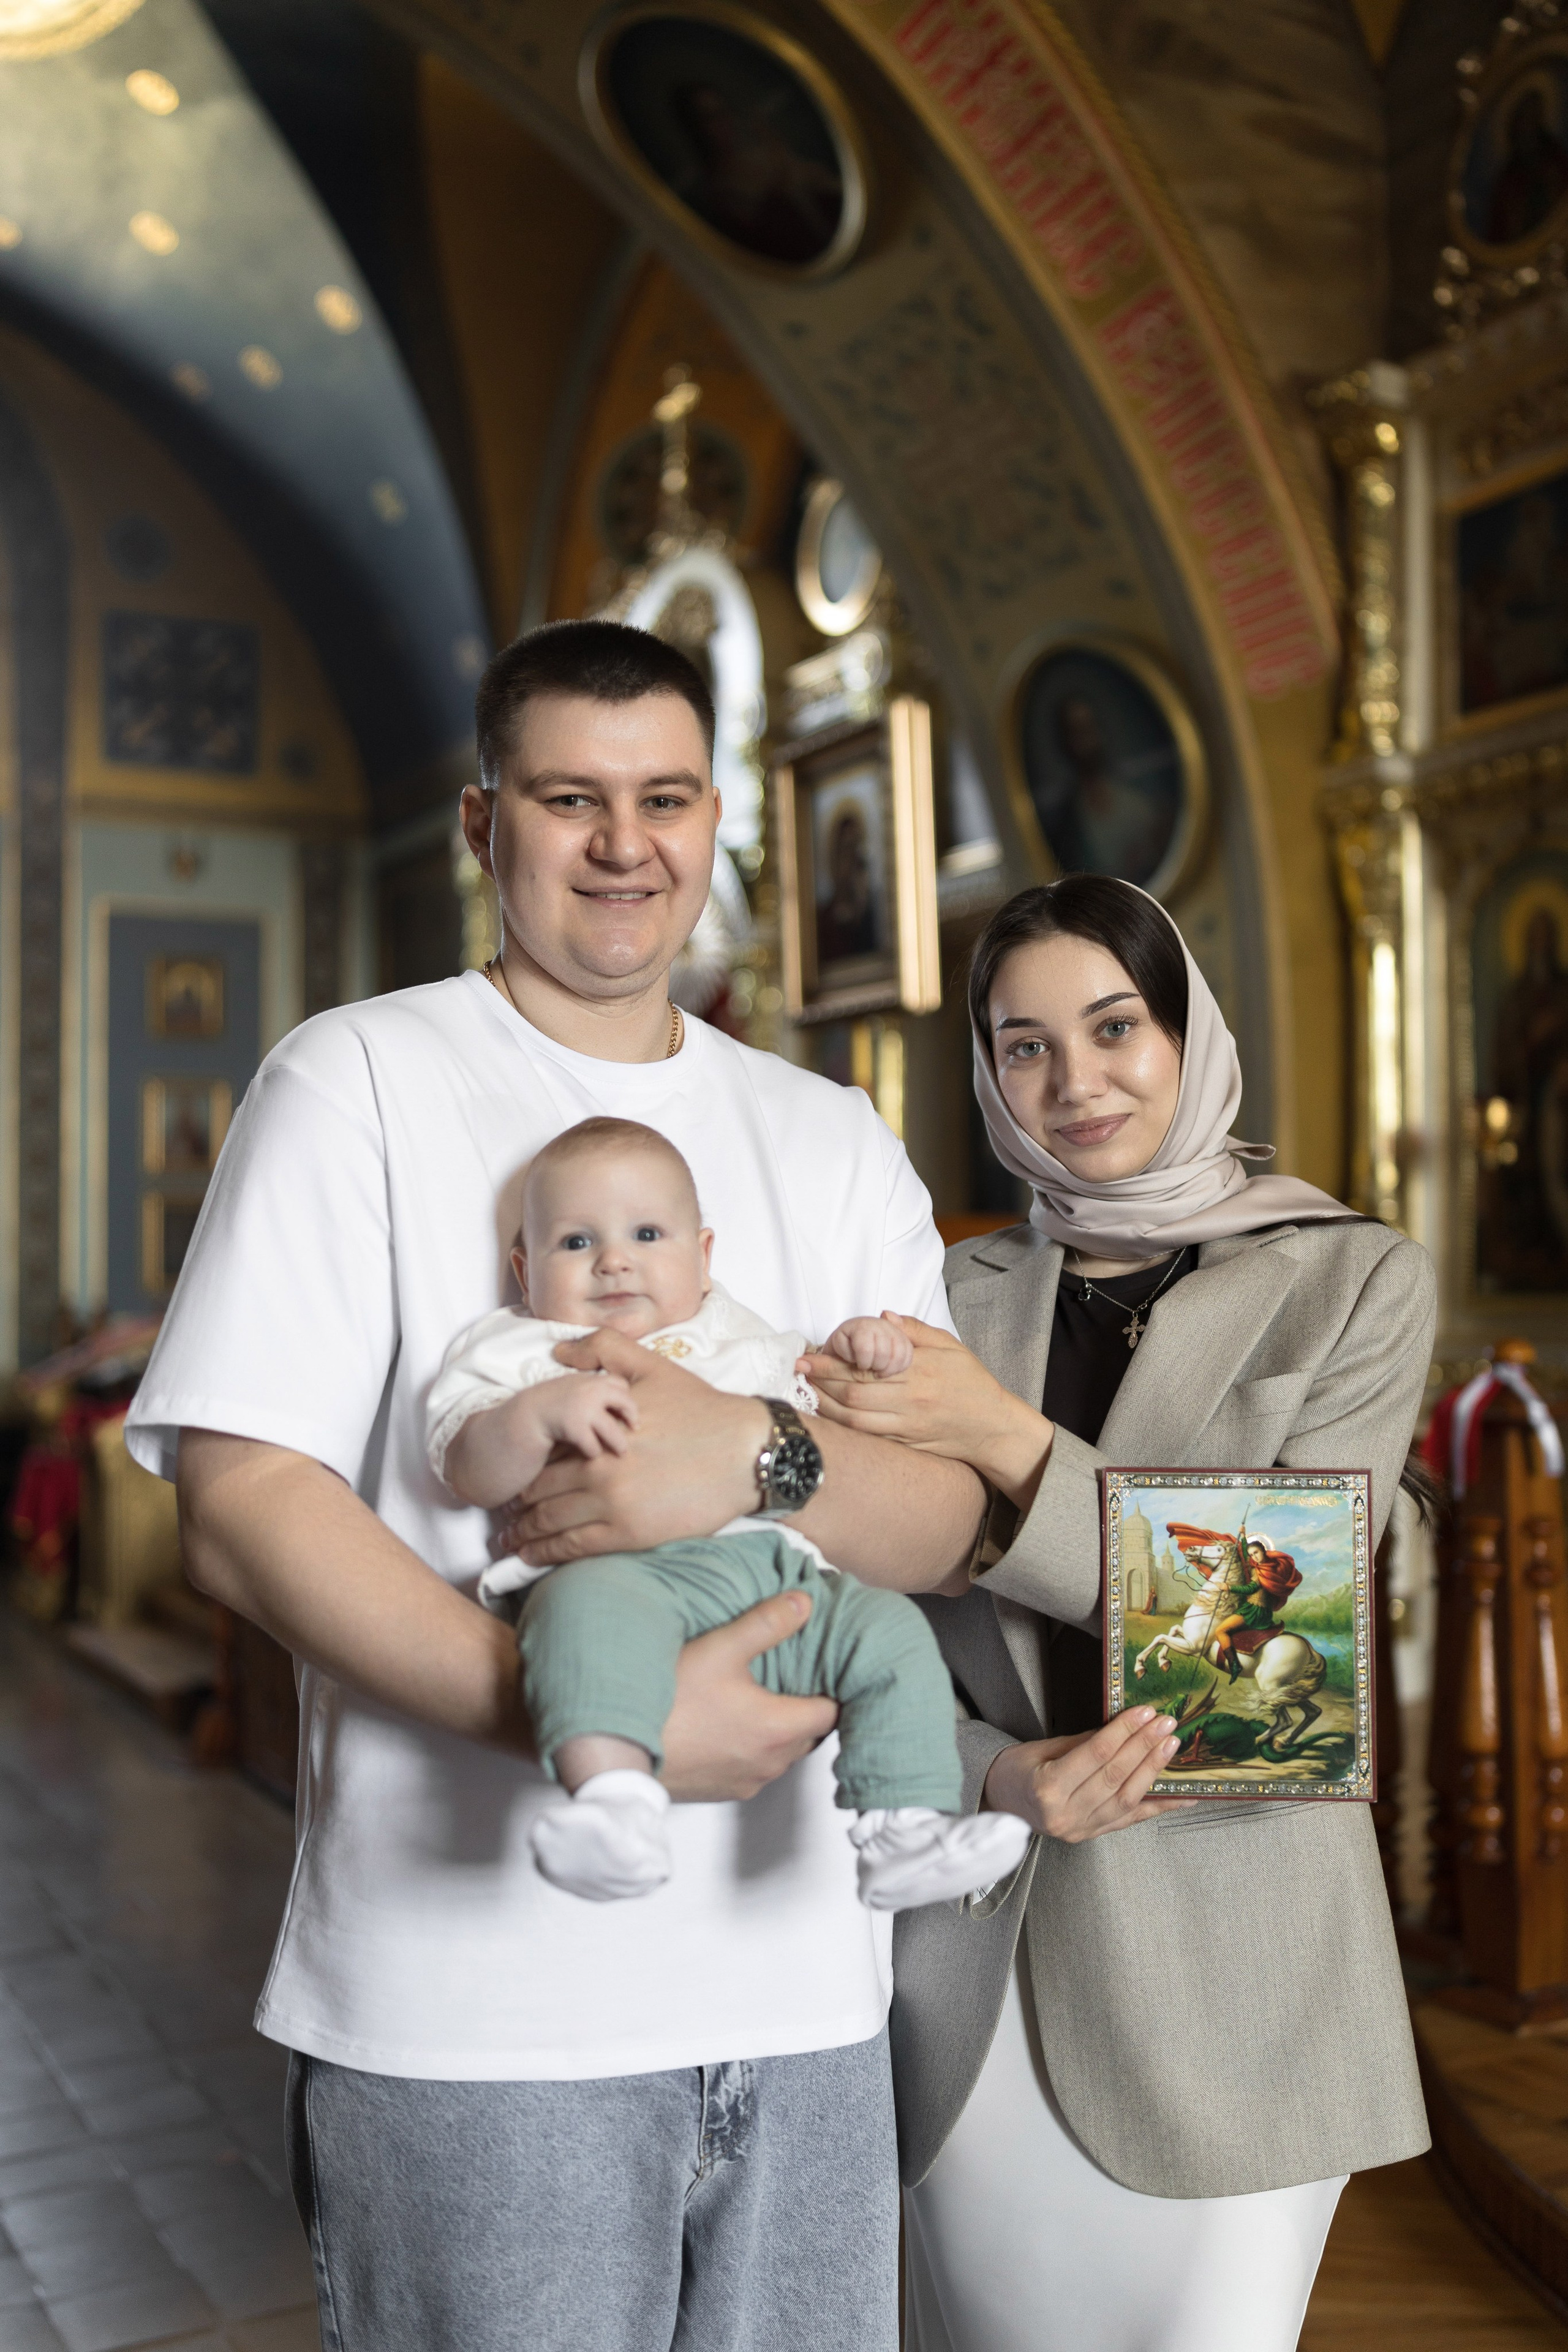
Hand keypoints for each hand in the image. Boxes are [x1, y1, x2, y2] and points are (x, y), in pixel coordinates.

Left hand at [503, 1329, 768, 1567]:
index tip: (512, 1481)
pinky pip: (575, 1549)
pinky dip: (548, 1556)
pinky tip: (536, 1559)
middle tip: (503, 1519)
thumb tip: (559, 1350)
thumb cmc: (701, 1409)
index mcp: (597, 1435)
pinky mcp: (631, 1535)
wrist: (745, 1452)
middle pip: (539, 1495)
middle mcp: (597, 1473)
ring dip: (525, 1537)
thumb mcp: (651, 1366)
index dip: (524, 1471)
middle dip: (517, 1510)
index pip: (544, 1457)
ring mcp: (612, 1507)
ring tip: (511, 1544)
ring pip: (551, 1526)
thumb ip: (603, 1350)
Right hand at [539, 1371, 635, 1458]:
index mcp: (582, 1380)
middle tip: (635, 1428)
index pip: (618, 1382)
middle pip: (623, 1399)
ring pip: (613, 1427)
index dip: (625, 1397)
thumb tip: (616, 1410)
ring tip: (622, 1451)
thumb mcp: (563, 1397)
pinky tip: (589, 1456)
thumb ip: (585, 1396)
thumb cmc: (537, 1417)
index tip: (625, 1412)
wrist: (509, 1425)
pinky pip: (595, 1445)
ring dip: (619, 1442)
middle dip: (632, 1414)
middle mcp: (584, 1388)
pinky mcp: (573, 1427)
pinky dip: (594, 1453)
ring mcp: (580, 1406)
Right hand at [661, 1590, 838, 1799]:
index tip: (824, 1671)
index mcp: (779, 1728)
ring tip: (759, 1698)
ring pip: (783, 1753)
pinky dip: (752, 1748)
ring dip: (778, 1729)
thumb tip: (804, 1603)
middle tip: (792, 1678)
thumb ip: (766, 1623)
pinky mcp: (723, 1792)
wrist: (621, 1754)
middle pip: (810, 1734)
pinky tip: (729, 1724)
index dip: (833, 1689)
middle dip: (806, 1707)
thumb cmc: (670, 1704)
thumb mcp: (720, 1650)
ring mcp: (747, 1782)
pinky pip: (754, 1769)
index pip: (833, 1713)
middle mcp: (770, 1763)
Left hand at [798, 1316, 1054, 1508]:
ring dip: (824, 1407)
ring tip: (803, 1393)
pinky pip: (866, 1437)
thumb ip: (915, 1330)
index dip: (831, 1363)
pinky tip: (827, 1416)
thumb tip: (882, 1317)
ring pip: (854, 1420)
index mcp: (919, 1371)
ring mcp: (905, 1426)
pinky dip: (842, 1427)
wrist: (992, 1428)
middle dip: (819, 1384)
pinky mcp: (904, 1445)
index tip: (808, 1356)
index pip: (865, 1367)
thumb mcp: (950, 1345)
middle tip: (796, 1373)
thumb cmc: (971, 1382)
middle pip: (852, 1395)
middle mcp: (909, 1401)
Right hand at [982, 1708, 1194, 1841]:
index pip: (1096, 1755)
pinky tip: (1184, 1795)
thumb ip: (1085, 1742)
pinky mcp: (1093, 1835)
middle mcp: (1066, 1814)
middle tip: (1166, 1724)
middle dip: (1144, 1747)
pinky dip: (1160, 1806)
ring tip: (1172, 1747)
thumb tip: (1125, 1726)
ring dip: (1153, 1770)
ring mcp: (1082, 1829)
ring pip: (1127, 1799)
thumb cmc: (1018, 1770)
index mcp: (1047, 1789)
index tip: (1146, 1712)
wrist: (1000, 1803)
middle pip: (1115, 1776)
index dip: (1124, 1732)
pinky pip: (1132, 1819)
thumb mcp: (1043, 1748)